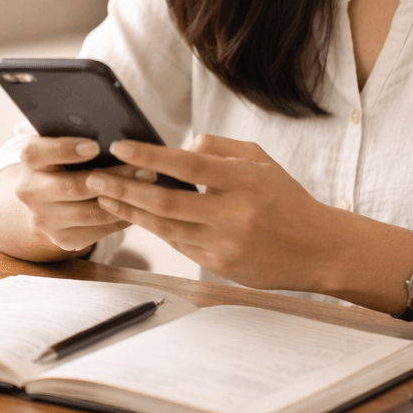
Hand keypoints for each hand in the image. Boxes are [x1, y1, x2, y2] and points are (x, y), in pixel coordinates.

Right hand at [0, 136, 156, 255]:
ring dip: (123, 200)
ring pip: (89, 213)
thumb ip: (80, 136)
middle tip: (143, 169)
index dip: (66, 149)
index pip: (39, 153)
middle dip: (113, 178)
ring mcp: (43, 219)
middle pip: (72, 187)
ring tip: (147, 186)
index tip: (96, 146)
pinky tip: (140, 206)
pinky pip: (97, 231)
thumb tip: (116, 132)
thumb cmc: (66, 160)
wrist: (47, 197)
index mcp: (29, 160)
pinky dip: (121, 218)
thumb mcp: (64, 143)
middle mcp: (29, 192)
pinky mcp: (61, 239)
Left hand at [86, 135, 344, 291]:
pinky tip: (133, 216)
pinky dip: (154, 229)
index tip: (120, 147)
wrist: (318, 250)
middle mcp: (234, 215)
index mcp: (245, 182)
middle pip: (167, 202)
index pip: (188, 165)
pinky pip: (178, 244)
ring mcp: (225, 244)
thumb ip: (218, 148)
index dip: (150, 156)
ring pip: (165, 228)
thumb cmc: (285, 198)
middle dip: (125, 189)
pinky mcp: (219, 266)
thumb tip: (179, 147)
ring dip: (130, 212)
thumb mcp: (259, 160)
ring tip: (104, 197)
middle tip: (95, 178)